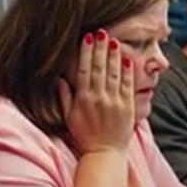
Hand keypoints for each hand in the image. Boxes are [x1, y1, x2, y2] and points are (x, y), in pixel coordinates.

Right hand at [57, 31, 134, 155]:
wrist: (104, 154)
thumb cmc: (85, 136)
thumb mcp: (68, 117)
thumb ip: (64, 97)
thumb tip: (58, 78)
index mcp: (83, 99)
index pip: (85, 70)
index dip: (87, 52)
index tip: (88, 37)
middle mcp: (98, 98)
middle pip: (100, 68)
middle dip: (101, 48)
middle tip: (102, 32)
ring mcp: (114, 102)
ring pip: (114, 73)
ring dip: (114, 55)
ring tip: (114, 41)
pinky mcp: (128, 107)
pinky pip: (128, 86)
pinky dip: (127, 72)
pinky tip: (127, 59)